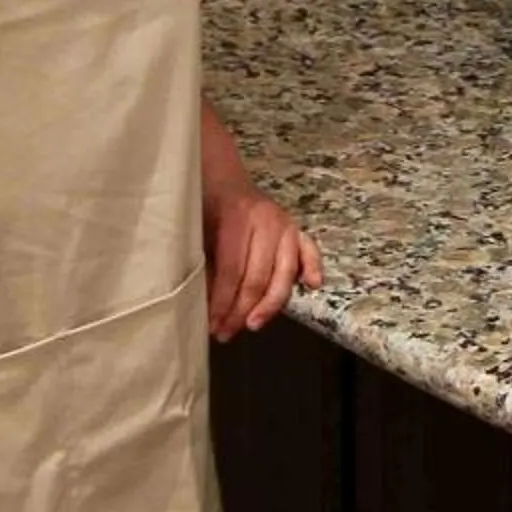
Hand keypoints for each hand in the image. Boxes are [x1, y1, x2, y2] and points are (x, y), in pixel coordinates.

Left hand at [204, 184, 321, 340]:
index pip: (232, 271)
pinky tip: (312, 286)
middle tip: (227, 332)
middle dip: (242, 310)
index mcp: (236, 218)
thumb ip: (206, 265)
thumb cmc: (205, 208)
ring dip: (270, 304)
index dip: (222, 302)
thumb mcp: (197, 232)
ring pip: (284, 271)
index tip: (212, 325)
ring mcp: (285, 224)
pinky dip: (314, 267)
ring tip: (254, 324)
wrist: (223, 179)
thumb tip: (208, 307)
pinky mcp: (297, 228)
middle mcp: (266, 221)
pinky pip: (310, 250)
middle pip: (258, 276)